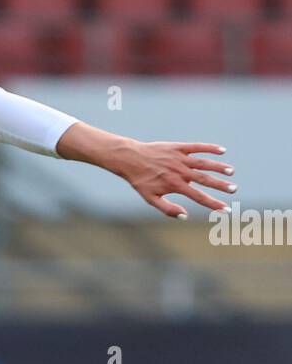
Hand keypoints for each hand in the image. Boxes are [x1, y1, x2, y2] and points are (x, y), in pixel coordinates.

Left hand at [56, 123, 236, 218]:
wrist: (130, 159)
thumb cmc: (140, 181)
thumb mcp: (150, 198)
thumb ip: (168, 209)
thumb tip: (185, 216)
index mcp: (175, 185)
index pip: (198, 197)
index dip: (213, 203)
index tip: (225, 209)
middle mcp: (180, 172)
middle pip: (205, 179)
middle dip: (220, 185)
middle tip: (234, 190)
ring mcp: (180, 158)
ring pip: (204, 162)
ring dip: (218, 167)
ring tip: (231, 171)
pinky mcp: (179, 147)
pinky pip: (197, 147)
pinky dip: (210, 148)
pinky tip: (222, 151)